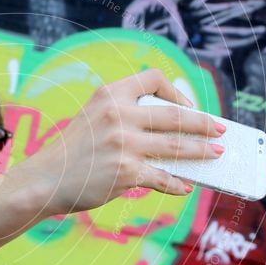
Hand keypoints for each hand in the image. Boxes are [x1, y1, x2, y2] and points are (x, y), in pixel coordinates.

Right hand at [23, 69, 224, 215]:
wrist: (45, 180)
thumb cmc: (71, 153)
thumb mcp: (92, 119)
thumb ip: (124, 117)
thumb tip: (170, 134)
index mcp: (109, 95)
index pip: (152, 78)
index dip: (175, 90)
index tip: (187, 105)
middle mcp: (118, 115)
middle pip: (174, 115)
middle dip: (203, 124)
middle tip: (220, 129)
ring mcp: (123, 144)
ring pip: (175, 146)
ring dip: (201, 152)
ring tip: (216, 154)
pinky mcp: (126, 172)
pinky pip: (161, 177)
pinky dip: (176, 184)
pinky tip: (185, 186)